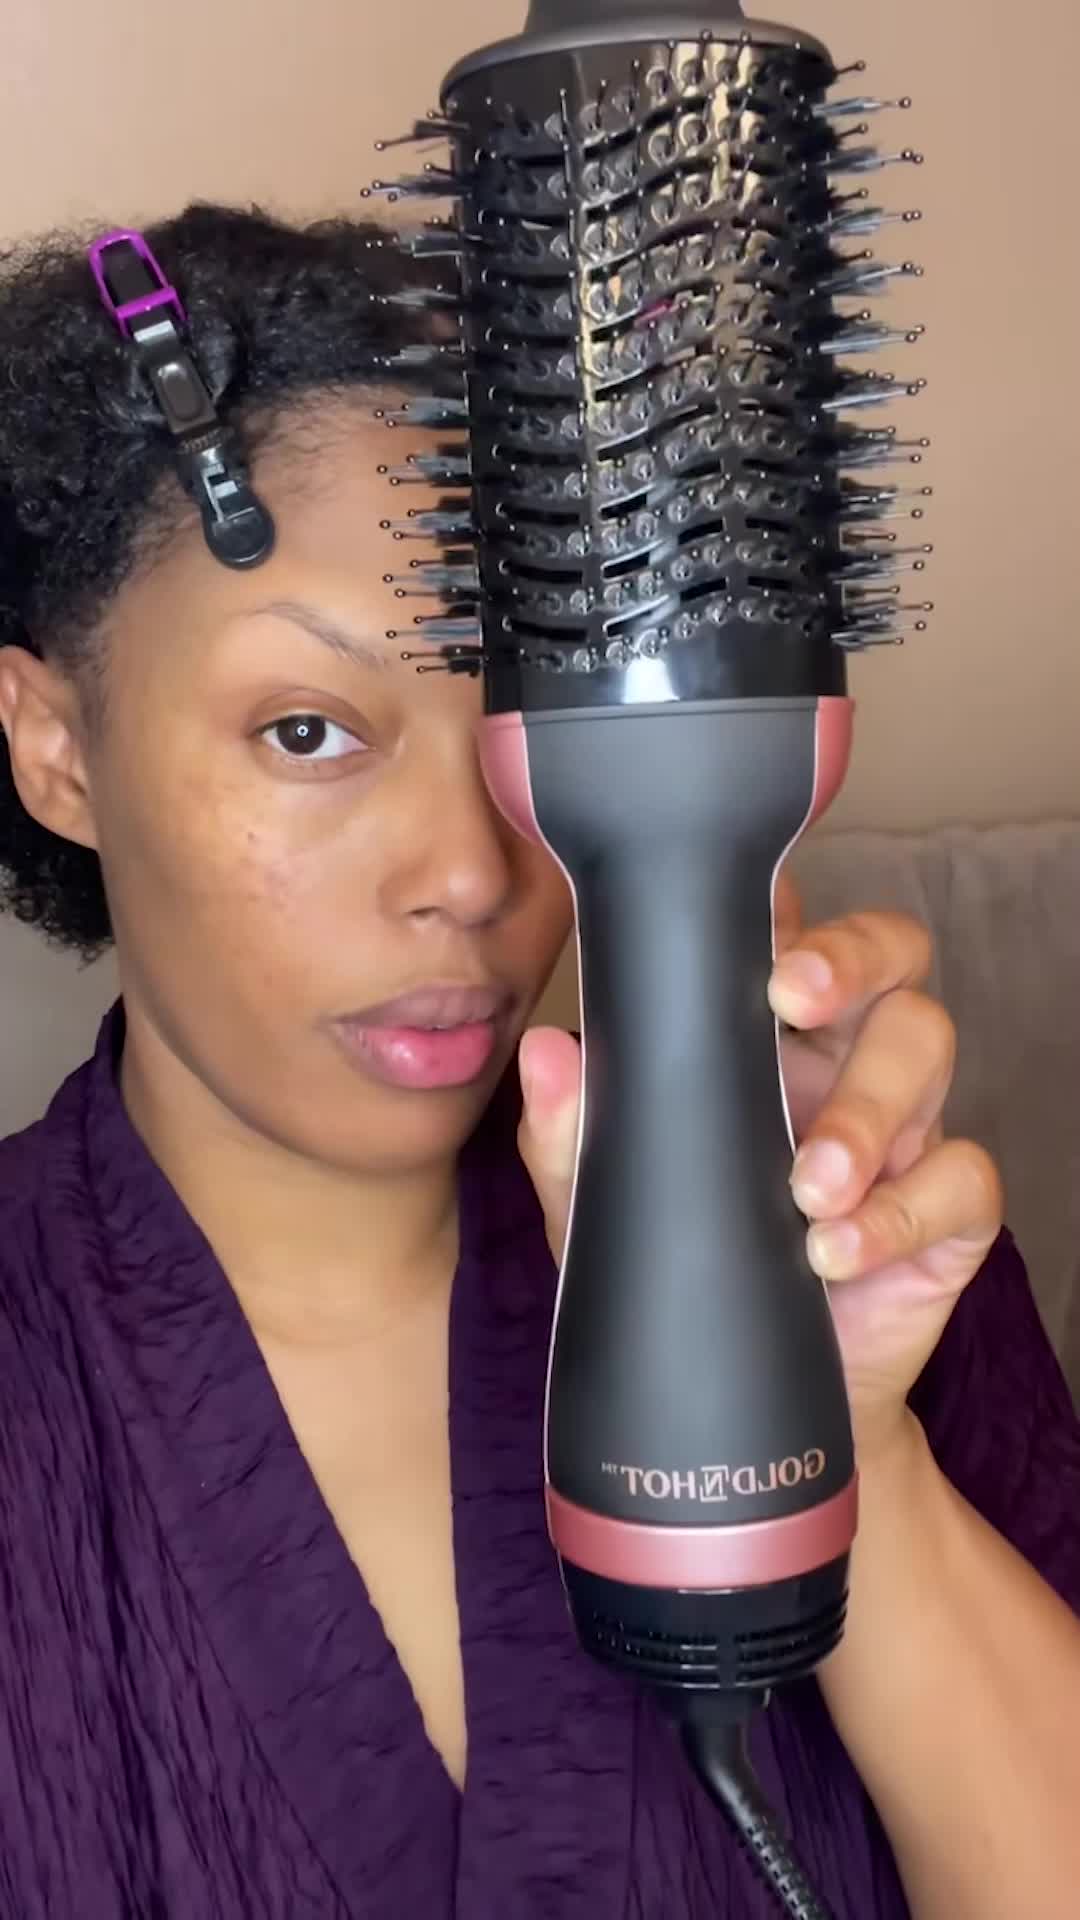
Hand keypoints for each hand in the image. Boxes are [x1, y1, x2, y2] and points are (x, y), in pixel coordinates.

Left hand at [517, 871, 1002, 1467]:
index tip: (750, 924)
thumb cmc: (678, 1269)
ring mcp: (905, 1127)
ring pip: (927, 1043)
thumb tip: (546, 1052)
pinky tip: (836, 1252)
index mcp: (760, 1031)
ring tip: (807, 1185)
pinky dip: (899, 1211)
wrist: (742, 1404)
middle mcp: (841, 1056)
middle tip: (793, 999)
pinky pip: (960, 1176)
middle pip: (889, 952)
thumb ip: (570, 1133)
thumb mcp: (600, 1208)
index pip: (787, 932)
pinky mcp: (948, 1210)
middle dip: (850, 958)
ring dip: (867, 1107)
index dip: (782, 910)